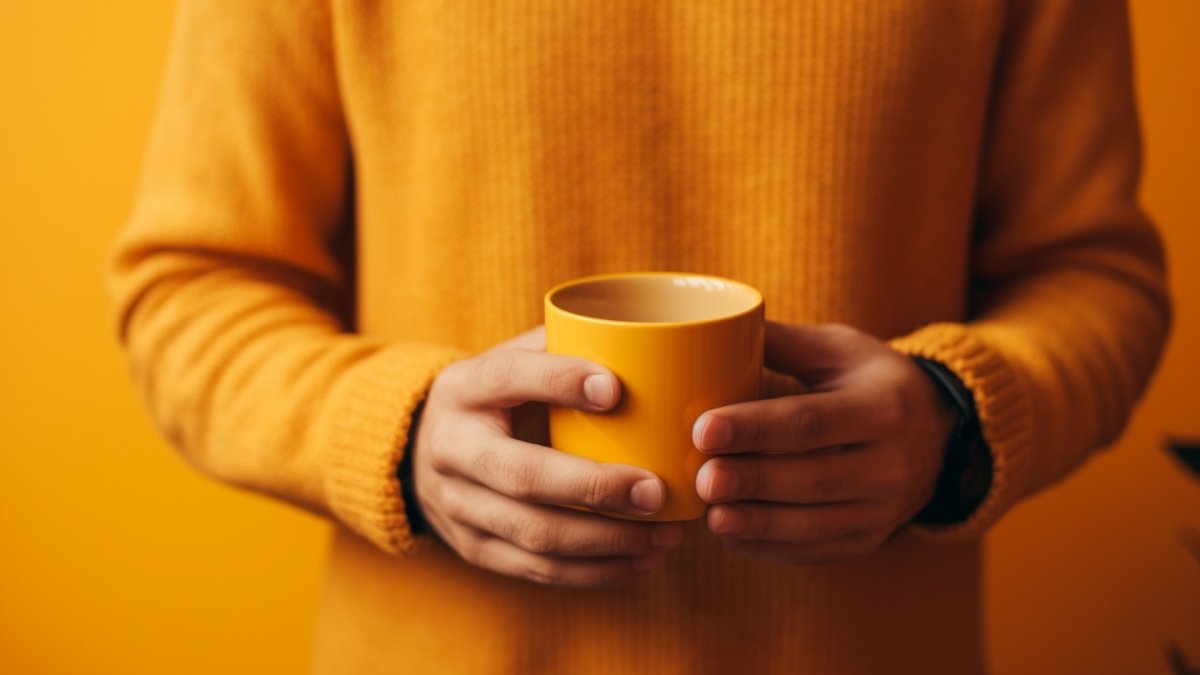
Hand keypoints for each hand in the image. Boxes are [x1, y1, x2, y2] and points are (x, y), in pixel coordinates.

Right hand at [412, 327, 685, 586]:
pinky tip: (642, 560)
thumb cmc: (494, 398)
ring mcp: (458, 505)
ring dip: (608, 541)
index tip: (617, 388)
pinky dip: (596, 571)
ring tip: (665, 534)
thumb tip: (638, 337)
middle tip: (656, 491)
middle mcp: (453, 448)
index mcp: (465, 388)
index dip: (559, 380)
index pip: (509, 377)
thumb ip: (559, 347)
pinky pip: (538, 569)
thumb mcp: (508, 360)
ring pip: (535, 533)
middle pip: (523, 475)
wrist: (418, 452)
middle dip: (595, 487)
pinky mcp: (474, 548)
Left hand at [692, 322, 956, 563]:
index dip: (756, 427)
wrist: (938, 433)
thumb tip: (715, 328)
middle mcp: (891, 464)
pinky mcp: (868, 539)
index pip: (813, 421)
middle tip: (702, 478)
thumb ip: (783, 342)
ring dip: (758, 523)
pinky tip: (731, 535)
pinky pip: (815, 550)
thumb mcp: (841, 349)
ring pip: (815, 523)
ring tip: (711, 515)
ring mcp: (883, 509)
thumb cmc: (871, 381)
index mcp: (884, 407)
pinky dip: (770, 547)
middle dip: (754, 481)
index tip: (704, 429)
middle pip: (814, 478)